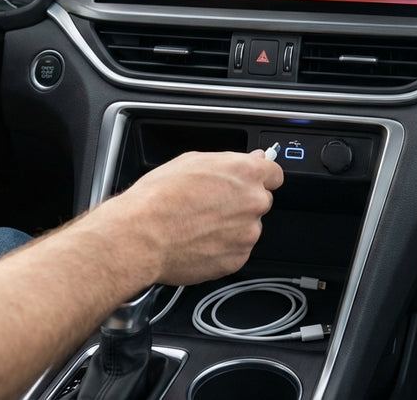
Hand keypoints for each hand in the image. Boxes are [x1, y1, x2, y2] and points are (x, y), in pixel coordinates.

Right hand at [102, 150, 283, 285]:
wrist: (141, 236)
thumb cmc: (159, 198)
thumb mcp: (192, 161)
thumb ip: (230, 161)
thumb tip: (252, 158)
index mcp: (246, 173)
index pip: (274, 173)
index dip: (261, 177)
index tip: (252, 181)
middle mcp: (253, 203)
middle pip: (261, 201)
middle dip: (242, 202)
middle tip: (212, 205)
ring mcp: (248, 233)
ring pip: (248, 228)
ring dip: (232, 227)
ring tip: (199, 225)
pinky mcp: (237, 259)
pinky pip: (236, 251)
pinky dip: (223, 248)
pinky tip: (199, 241)